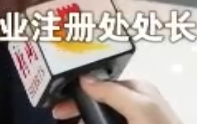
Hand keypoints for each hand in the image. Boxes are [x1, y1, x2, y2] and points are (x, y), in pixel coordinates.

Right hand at [51, 76, 183, 123]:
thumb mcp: (138, 106)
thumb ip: (112, 92)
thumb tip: (84, 77)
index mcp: (138, 89)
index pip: (102, 84)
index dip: (80, 90)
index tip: (59, 101)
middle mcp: (136, 102)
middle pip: (100, 100)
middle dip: (79, 107)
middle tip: (58, 115)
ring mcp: (135, 119)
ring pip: (103, 116)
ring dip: (87, 118)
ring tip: (72, 122)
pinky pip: (108, 122)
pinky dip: (96, 122)